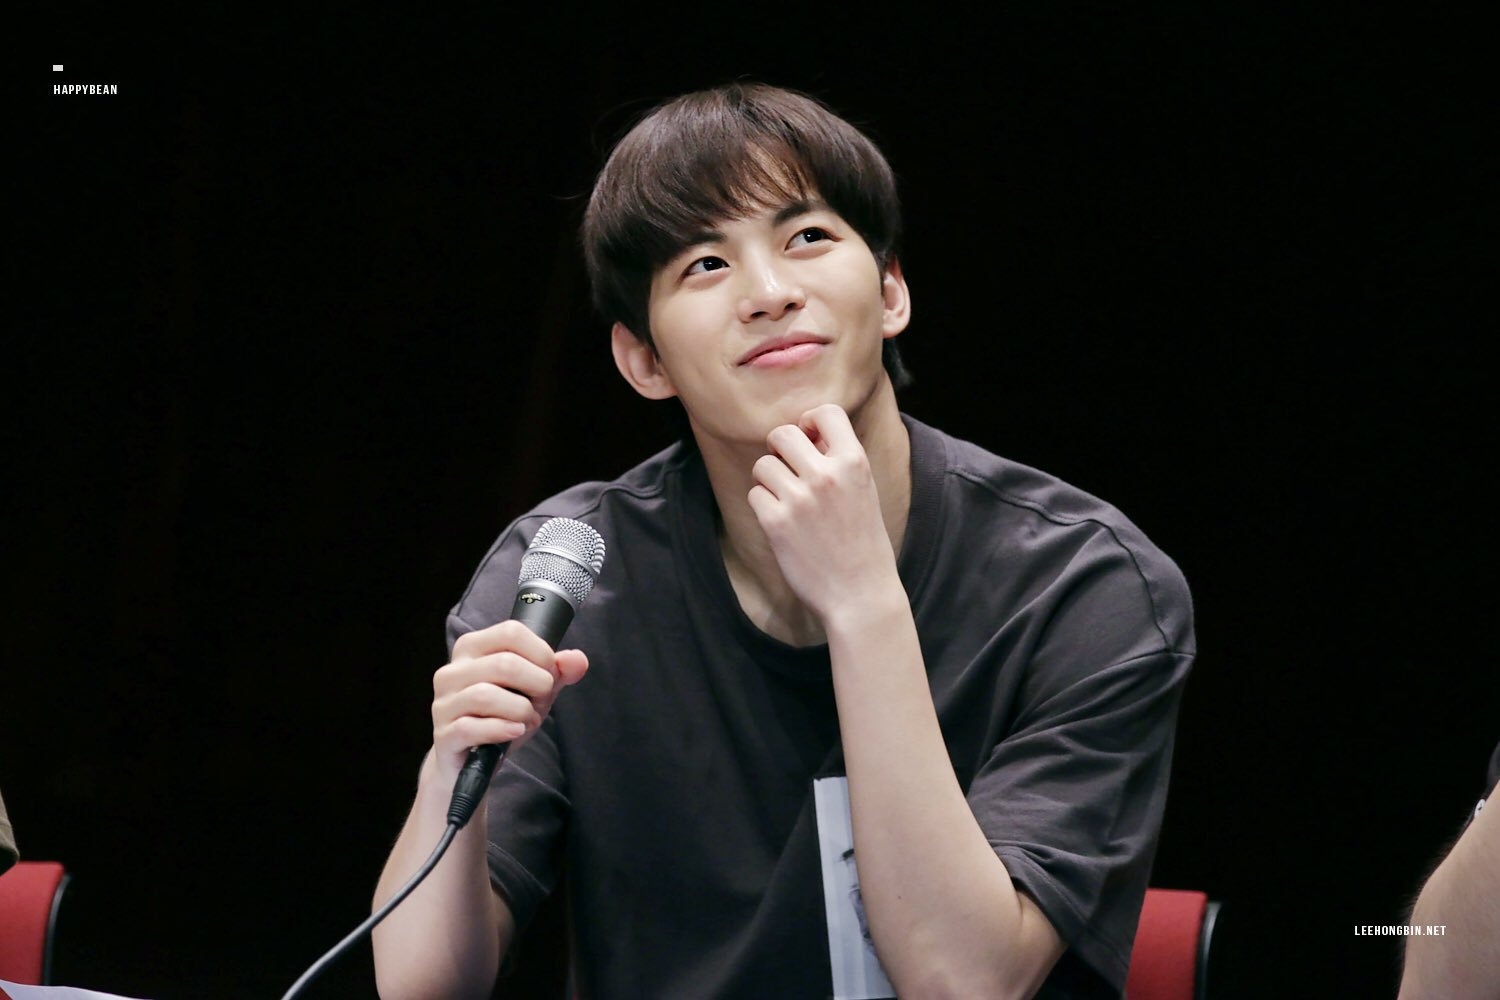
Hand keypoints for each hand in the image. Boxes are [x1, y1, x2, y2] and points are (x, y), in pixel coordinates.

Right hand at [430, 620, 588, 782]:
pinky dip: (502, 730)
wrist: (473, 762)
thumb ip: (558, 672)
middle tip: (541, 700)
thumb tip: (577, 659)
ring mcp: (443, 703)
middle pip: (504, 664)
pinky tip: (514, 732)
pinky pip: (472, 727)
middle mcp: (451, 671)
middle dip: (536, 684)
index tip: (550, 673)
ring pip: (486, 695)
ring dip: (520, 711)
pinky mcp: (444, 735)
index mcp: (472, 648)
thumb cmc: (502, 716)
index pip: (511, 632)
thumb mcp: (535, 690)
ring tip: (527, 720)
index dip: (541, 653)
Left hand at [747, 404, 901, 622]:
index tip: (809, 440)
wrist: (861, 595)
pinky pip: (755, 494)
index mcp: (854, 462)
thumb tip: (806, 434)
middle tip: (787, 469)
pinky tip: (781, 522)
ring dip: (769, 479)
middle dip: (779, 449)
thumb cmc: (864, 544)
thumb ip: (839, 461)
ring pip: (762, 464)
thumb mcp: (864, 491)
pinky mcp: (776, 523)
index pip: (825, 412)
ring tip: (785, 499)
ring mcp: (799, 499)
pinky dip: (763, 506)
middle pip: (781, 434)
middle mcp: (826, 475)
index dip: (810, 422)